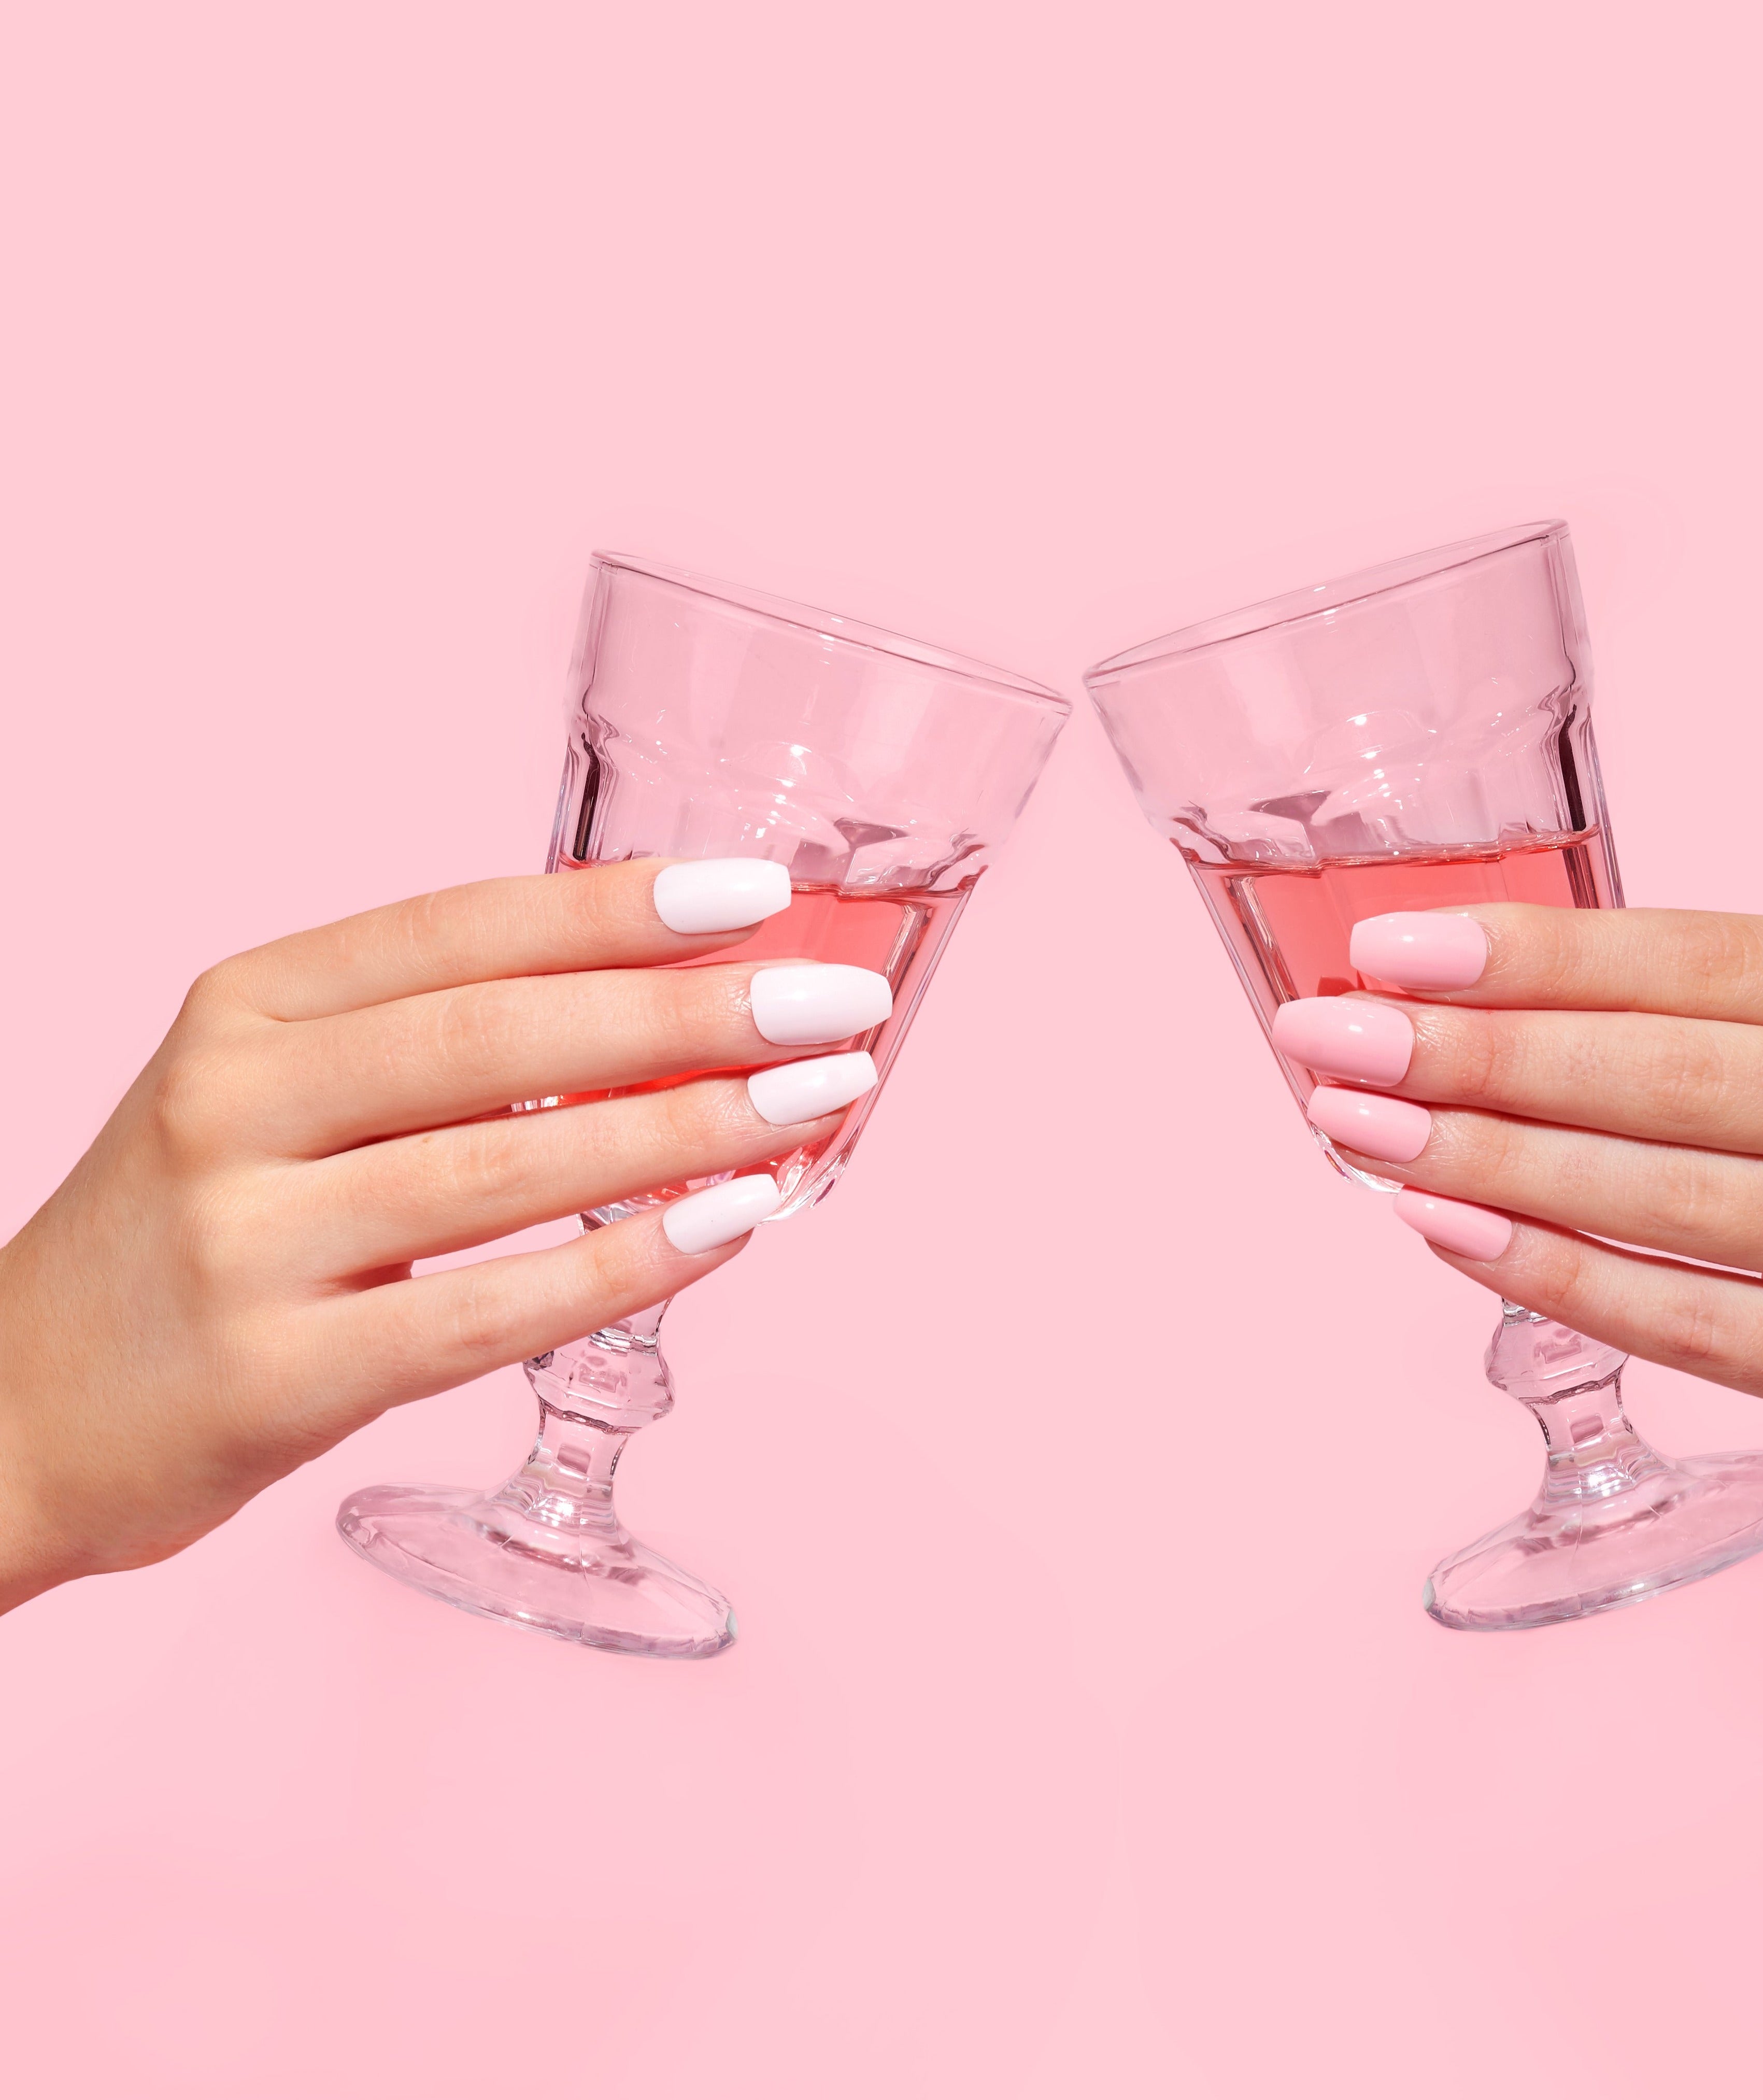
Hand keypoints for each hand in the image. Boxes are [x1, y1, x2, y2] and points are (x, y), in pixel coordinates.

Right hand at [0, 859, 891, 1610]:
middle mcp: (234, 1104)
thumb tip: (662, 1004)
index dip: (620, 905)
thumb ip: (431, 1041)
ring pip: (512, 1165)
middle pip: (502, 1034)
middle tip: (836, 1003)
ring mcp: (247, 1242)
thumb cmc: (198, 1227)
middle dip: (692, 1014)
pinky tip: (732, 1225)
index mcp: (246, 1008)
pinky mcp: (277, 1376)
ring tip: (817, 1100)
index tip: (761, 892)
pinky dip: (627, 1267)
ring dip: (689, 1129)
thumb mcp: (271, 1092)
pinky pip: (491, 1313)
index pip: (460, 927)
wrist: (17, 1408)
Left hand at [1275, 906, 1762, 1494]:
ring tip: (1356, 1127)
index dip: (1525, 951)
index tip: (1386, 946)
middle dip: (1467, 1051)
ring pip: (1656, 1193)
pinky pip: (1684, 1318)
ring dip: (1478, 1159)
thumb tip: (1495, 999)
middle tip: (1327, 1038)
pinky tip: (1441, 1229)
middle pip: (1657, 1072)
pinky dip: (1546, 1272)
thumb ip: (1729, 1014)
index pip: (1693, 957)